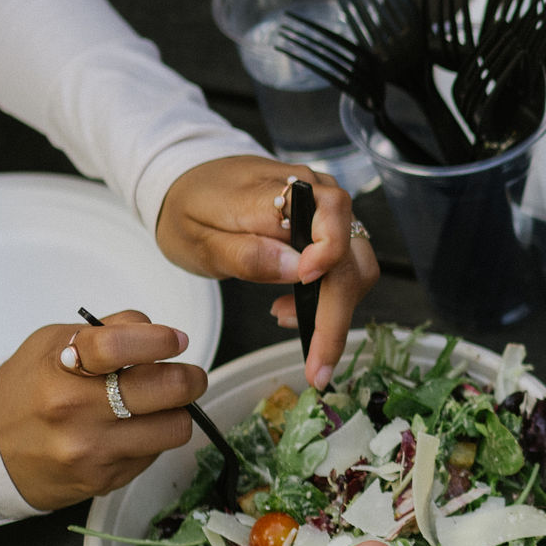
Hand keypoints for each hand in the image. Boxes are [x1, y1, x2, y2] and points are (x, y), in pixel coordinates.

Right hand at [0, 312, 206, 509]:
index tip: (176, 340)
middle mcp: (75, 410)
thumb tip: (158, 333)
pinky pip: (154, 455)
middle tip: (186, 376)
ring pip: (174, 428)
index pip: (118, 346)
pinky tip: (129, 432)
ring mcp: (90, 449)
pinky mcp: (103, 479)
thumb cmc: (27, 390)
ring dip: (176, 414)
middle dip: (189, 378)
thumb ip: (107, 331)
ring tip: (160, 407)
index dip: (159, 340)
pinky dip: (152, 440)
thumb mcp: (53, 344)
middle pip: (167, 389)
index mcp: (62, 368)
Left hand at [157, 155, 383, 384]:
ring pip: (358, 262)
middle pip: (350, 253)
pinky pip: (346, 261)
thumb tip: (298, 270)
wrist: (188, 181)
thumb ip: (246, 253)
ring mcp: (325, 205)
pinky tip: (293, 304)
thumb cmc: (189, 210)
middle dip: (337, 314)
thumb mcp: (198, 239)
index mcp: (277, 190)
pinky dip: (331, 293)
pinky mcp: (328, 221)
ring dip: (336, 305)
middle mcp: (314, 191)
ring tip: (285, 318)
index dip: (327, 257)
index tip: (305, 288)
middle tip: (318, 364)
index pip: (327, 219)